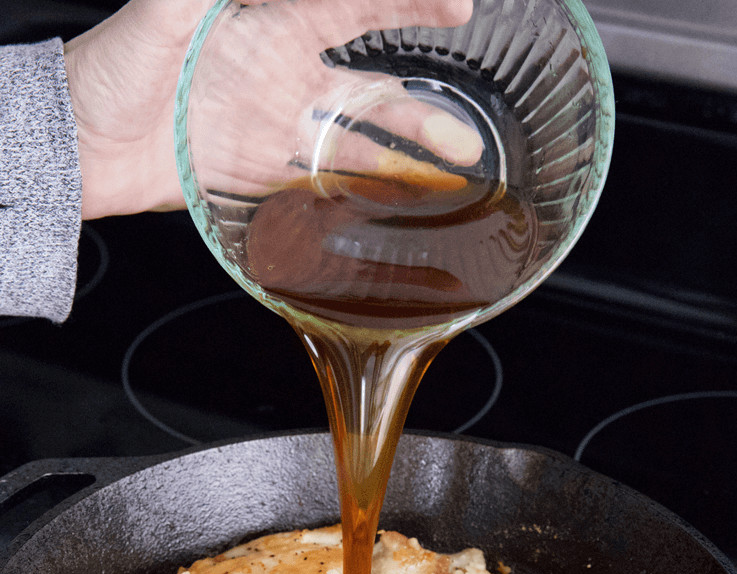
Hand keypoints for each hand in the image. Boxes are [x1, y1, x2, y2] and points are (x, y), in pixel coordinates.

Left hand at [64, 0, 474, 219]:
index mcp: (268, 26)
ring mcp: (276, 127)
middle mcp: (283, 76)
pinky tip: (394, 203)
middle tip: (466, 131)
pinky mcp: (262, 172)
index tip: (456, 9)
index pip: (353, 8)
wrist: (82, 148)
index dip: (407, 7)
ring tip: (452, 174)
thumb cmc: (110, 72)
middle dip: (420, 107)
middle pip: (368, 87)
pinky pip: (321, 181)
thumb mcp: (161, 17)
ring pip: (356, 141)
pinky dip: (359, 193)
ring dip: (404, 158)